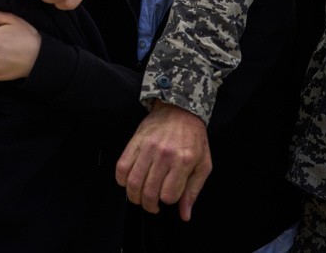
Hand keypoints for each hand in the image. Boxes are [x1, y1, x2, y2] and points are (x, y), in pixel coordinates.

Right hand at [115, 101, 211, 217]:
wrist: (179, 111)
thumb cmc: (193, 138)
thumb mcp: (203, 165)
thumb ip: (193, 191)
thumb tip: (185, 214)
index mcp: (183, 161)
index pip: (168, 196)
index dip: (167, 201)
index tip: (168, 197)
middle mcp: (164, 155)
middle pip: (149, 192)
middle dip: (149, 205)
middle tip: (152, 205)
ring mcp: (147, 148)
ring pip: (133, 182)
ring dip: (134, 196)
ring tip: (140, 197)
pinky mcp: (134, 142)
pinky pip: (121, 167)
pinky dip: (122, 180)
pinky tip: (129, 182)